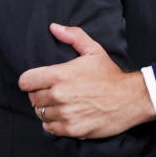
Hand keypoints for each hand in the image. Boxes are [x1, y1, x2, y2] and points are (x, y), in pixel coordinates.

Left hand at [19, 23, 154, 137]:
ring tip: (62, 104)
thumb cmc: (110, 75)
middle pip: (32, 98)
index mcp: (60, 74)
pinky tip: (65, 115)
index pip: (25, 81)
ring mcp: (65, 114)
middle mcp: (59, 95)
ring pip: (40, 113)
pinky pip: (49, 128)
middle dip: (41, 94)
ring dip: (48, 109)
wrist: (130, 98)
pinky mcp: (71, 129)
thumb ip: (73, 36)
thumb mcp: (94, 50)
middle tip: (55, 92)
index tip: (40, 82)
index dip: (31, 81)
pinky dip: (54, 123)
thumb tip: (53, 27)